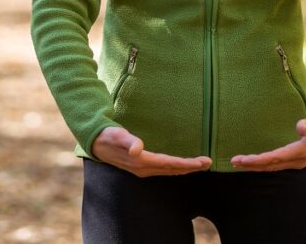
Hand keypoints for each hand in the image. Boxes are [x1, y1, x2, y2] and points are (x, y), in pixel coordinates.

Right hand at [92, 126, 211, 176]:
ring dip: (185, 168)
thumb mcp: (117, 135)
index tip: (203, 162)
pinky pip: (163, 169)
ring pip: (169, 171)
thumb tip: (138, 148)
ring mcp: (143, 169)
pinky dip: (175, 167)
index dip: (187, 164)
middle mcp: (144, 168)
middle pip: (172, 169)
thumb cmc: (107, 136)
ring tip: (200, 165)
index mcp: (141, 161)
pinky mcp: (141, 166)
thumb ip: (128, 141)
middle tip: (209, 163)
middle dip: (191, 167)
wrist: (95, 143)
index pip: (170, 164)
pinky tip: (181, 166)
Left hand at [230, 115, 305, 170]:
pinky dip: (263, 164)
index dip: (257, 160)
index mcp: (301, 151)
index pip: (274, 158)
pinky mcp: (296, 159)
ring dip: (255, 166)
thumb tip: (299, 126)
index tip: (242, 160)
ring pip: (272, 166)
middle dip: (251, 165)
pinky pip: (276, 164)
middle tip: (233, 162)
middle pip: (270, 165)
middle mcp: (297, 160)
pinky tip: (254, 162)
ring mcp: (297, 161)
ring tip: (238, 163)